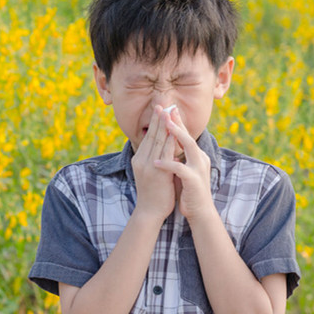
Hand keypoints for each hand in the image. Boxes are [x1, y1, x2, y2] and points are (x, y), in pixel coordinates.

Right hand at [131, 105, 175, 222]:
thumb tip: (162, 147)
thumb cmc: (153, 193)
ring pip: (156, 140)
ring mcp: (148, 164)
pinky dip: (168, 140)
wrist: (149, 212)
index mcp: (140, 158)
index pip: (148, 136)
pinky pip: (164, 152)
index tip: (160, 108)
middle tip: (162, 102)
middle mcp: (141, 159)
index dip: (155, 122)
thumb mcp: (150, 172)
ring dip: (163, 124)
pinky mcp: (156, 171)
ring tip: (168, 111)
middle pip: (151, 134)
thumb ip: (154, 158)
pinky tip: (173, 130)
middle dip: (158, 118)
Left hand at [154, 108, 213, 222]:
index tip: (168, 110)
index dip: (177, 123)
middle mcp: (200, 159)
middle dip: (178, 122)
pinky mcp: (194, 180)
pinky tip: (156, 163)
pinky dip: (167, 165)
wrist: (200, 212)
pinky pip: (179, 169)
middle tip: (168, 109)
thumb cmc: (189, 191)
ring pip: (189, 146)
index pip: (186, 136)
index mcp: (197, 156)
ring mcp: (198, 169)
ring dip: (176, 135)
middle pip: (189, 136)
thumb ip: (178, 157)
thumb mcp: (183, 170)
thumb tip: (167, 145)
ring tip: (165, 125)